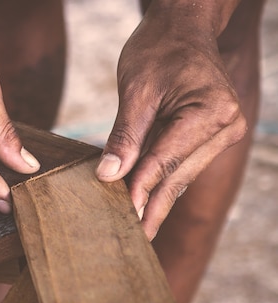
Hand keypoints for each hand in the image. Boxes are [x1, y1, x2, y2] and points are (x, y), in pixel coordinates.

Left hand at [96, 5, 246, 239]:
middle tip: (129, 243)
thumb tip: (108, 175)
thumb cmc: (159, 50)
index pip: (165, 161)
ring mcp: (222, 134)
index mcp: (210, 112)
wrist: (183, 29)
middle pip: (177, 177)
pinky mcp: (210, 138)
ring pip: (180, 177)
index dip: (138, 190)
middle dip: (149, 208)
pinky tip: (143, 207)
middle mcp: (225, 127)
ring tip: (134, 234)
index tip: (118, 217)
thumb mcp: (136, 90)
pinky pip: (181, 167)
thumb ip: (124, 135)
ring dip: (155, 202)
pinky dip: (160, 185)